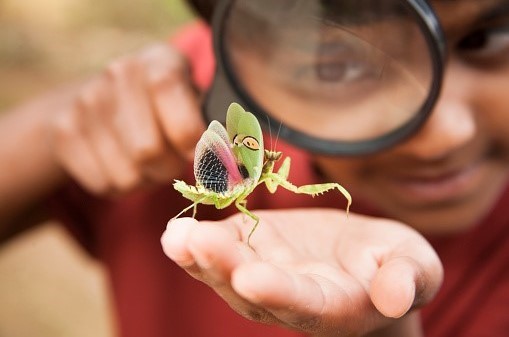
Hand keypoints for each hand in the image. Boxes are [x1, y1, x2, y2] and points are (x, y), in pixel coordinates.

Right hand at [48, 44, 204, 194]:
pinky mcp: (63, 131)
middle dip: (168, 169)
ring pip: (126, 176)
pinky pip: (102, 185)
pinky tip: (121, 164)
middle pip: (148, 151)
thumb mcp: (195, 103)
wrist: (102, 100)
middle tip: (172, 162)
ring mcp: (86, 101)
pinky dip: (119, 187)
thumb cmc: (166, 108)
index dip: (188, 139)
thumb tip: (232, 163)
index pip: (174, 105)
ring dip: (144, 180)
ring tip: (147, 163)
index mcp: (160, 62)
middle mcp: (120, 74)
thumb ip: (215, 128)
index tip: (197, 153)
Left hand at [161, 209, 442, 336]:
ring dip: (201, 257)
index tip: (250, 278)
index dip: (279, 292)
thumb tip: (398, 297)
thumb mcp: (415, 265)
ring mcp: (265, 275)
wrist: (362, 259)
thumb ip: (407, 278)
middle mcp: (290, 299)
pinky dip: (196, 246)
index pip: (305, 304)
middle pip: (253, 291)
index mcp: (335, 306)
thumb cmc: (394, 264)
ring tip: (178, 238)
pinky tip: (176, 234)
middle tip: (196, 244)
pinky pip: (221, 250)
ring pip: (227, 274)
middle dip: (224, 268)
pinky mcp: (251, 250)